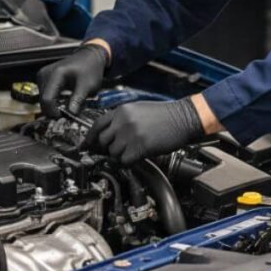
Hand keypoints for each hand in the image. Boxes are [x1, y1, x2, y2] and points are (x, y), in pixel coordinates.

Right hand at [36, 44, 108, 116]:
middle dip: (53, 110)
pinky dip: (53, 99)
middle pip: (43, 100)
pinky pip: (45, 93)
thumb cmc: (90, 69)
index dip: (53, 112)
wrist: (89, 56)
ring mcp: (43, 75)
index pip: (47, 99)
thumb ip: (78, 99)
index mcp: (55, 74)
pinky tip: (63, 100)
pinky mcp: (44, 77)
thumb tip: (71, 114)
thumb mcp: (88, 85)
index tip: (64, 117)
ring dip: (53, 105)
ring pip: (43, 98)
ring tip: (67, 106)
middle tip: (67, 115)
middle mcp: (45, 74)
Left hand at [84, 98, 203, 165]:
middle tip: (117, 150)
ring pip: (113, 153)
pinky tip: (138, 155)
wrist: (183, 118)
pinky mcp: (140, 147)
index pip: (97, 125)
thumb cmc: (164, 115)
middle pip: (102, 141)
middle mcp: (123, 121)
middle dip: (108, 148)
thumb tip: (108, 134)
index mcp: (121, 111)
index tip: (86, 145)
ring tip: (133, 150)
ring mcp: (131, 134)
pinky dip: (129, 161)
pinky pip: (125, 160)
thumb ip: (121, 119)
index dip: (90, 137)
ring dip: (120, 155)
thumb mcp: (138, 109)